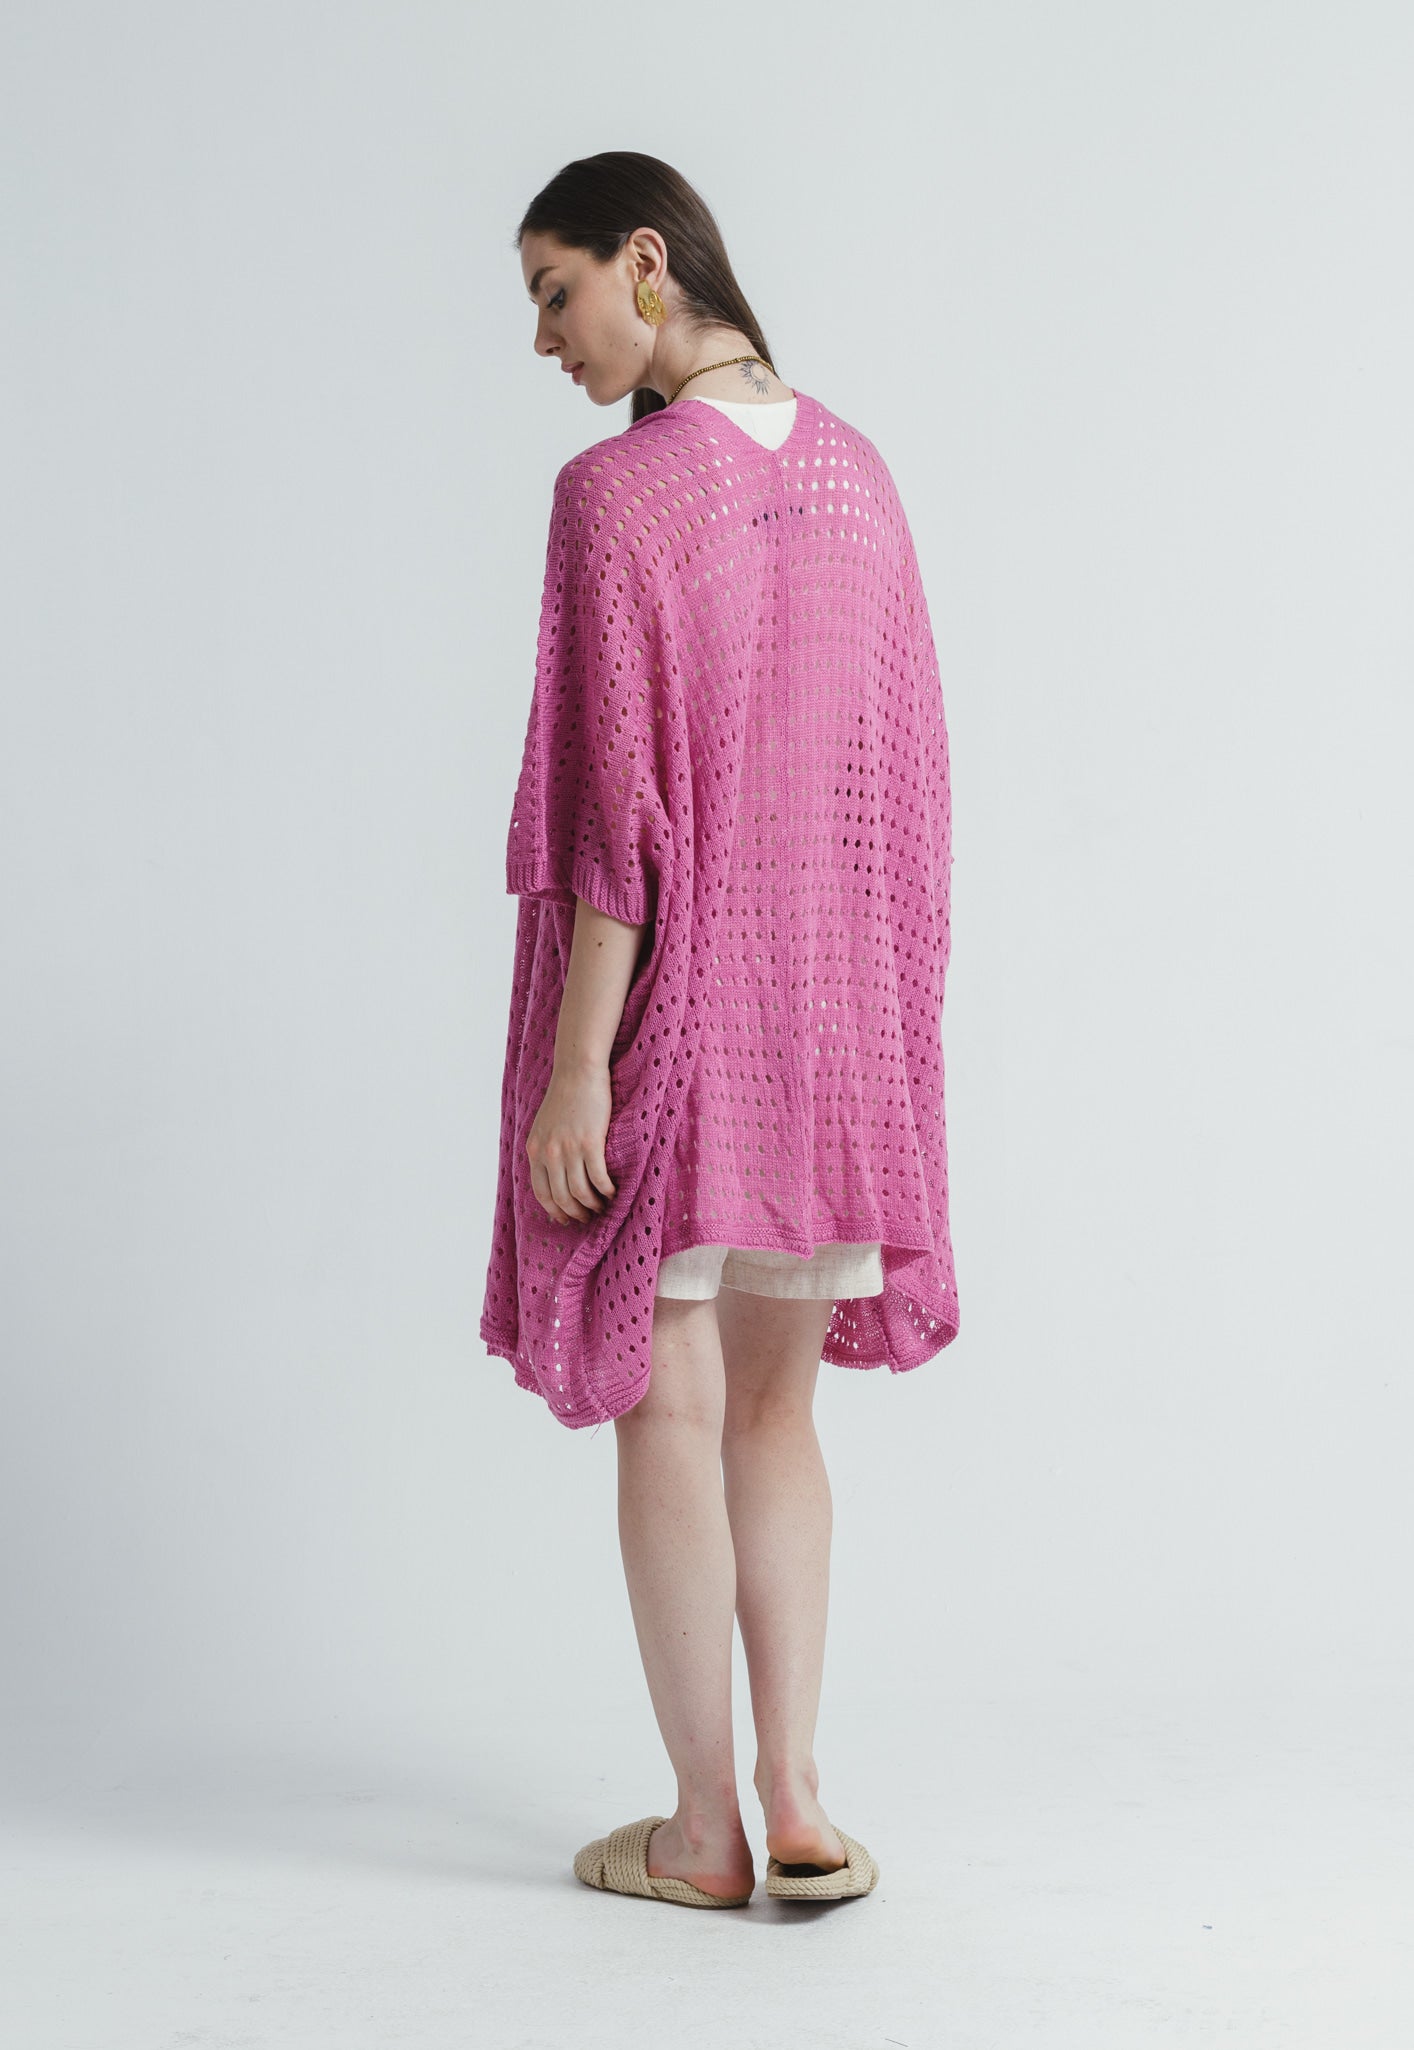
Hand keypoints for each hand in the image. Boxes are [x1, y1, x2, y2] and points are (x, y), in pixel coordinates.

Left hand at [526, 1059, 618, 1225]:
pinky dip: (607, 1190)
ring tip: (603, 1205)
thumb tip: (555, 1176)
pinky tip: (613, 1191)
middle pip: (561, 1197)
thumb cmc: (565, 1097)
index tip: (566, 1218)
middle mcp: (549, 1153)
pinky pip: (598, 1178)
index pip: (541, 1193)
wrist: (577, 1072)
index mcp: (535, 1151)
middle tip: (588, 1217)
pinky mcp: (590, 1143)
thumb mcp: (543, 1127)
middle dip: (576, 1213)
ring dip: (593, 1205)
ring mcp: (569, 1149)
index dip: (555, 1210)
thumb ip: (545, 1150)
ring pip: (580, 1192)